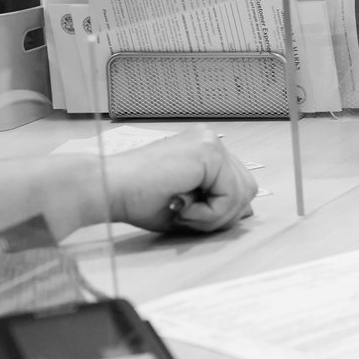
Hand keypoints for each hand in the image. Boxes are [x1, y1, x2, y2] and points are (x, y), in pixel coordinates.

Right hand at [98, 132, 257, 233]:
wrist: (109, 188)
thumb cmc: (137, 198)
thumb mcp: (188, 206)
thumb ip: (217, 206)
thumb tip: (249, 213)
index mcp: (205, 150)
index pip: (237, 184)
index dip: (222, 210)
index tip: (190, 215)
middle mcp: (210, 140)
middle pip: (246, 188)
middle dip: (223, 214)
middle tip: (188, 217)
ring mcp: (210, 143)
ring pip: (242, 193)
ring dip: (214, 216)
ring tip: (183, 212)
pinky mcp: (208, 152)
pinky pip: (230, 195)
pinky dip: (209, 213)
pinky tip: (182, 207)